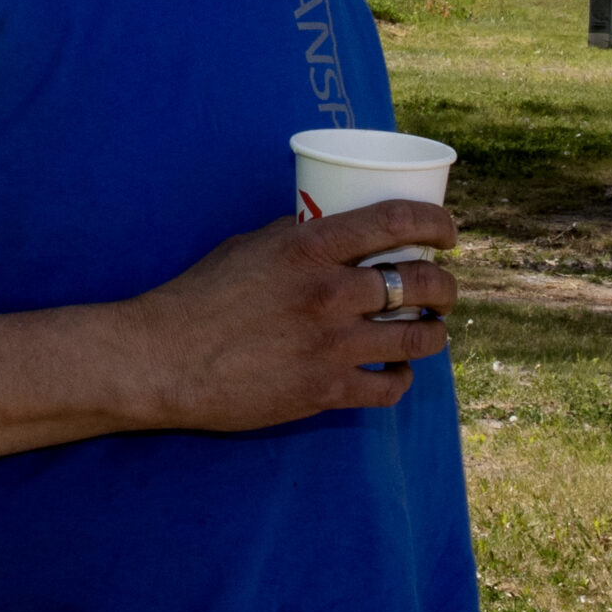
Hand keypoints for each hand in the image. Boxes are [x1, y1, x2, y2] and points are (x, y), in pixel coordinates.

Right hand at [127, 199, 458, 432]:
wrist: (163, 359)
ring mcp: (332, 345)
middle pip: (422, 282)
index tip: (448, 233)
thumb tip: (333, 234)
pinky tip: (394, 372)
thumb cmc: (198, 297)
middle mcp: (331, 292)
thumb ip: (298, 239)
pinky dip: (401, 379)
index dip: (437, 223)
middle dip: (445, 286)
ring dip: (434, 333)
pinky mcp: (325, 390)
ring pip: (418, 337)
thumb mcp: (251, 246)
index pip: (398, 221)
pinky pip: (390, 387)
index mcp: (311, 246)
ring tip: (431, 331)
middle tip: (443, 289)